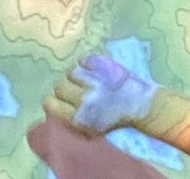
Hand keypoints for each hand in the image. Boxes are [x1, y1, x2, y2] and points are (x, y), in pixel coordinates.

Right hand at [44, 55, 158, 135]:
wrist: (139, 106)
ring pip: (70, 72)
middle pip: (58, 87)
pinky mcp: (101, 65)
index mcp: (79, 119)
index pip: (49, 103)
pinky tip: (94, 71)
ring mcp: (92, 80)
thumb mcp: (89, 130)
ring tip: (87, 80)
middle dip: (66, 89)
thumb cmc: (114, 121)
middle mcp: (83, 100)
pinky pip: (82, 59)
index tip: (60, 101)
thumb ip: (69, 120)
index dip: (53, 101)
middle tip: (77, 91)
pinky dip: (86, 64)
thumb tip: (51, 106)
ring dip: (77, 76)